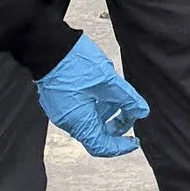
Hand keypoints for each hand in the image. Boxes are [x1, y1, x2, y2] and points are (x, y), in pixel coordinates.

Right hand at [36, 32, 147, 157]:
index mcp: (78, 121)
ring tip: (119, 96)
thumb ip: (127, 99)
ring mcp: (59, 110)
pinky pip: (79, 110)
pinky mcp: (57, 99)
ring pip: (88, 120)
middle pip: (95, 134)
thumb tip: (142, 111)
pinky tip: (103, 89)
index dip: (121, 147)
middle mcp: (67, 121)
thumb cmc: (74, 62)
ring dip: (106, 113)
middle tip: (130, 113)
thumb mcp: (108, 80)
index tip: (134, 140)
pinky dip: (95, 106)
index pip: (101, 146)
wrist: (46, 44)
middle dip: (116, 126)